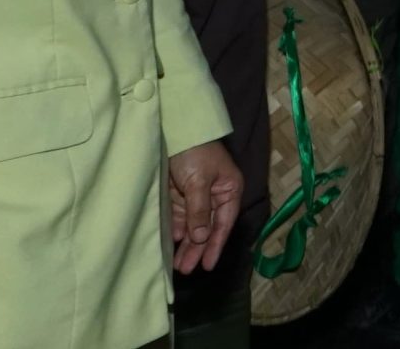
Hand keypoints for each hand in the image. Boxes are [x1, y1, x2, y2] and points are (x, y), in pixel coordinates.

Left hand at [167, 139, 243, 274]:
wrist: (175, 130)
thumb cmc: (195, 152)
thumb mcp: (199, 181)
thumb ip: (199, 210)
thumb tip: (200, 238)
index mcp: (228, 190)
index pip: (223, 223)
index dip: (215, 245)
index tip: (207, 265)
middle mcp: (215, 196)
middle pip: (207, 228)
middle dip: (197, 249)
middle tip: (185, 270)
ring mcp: (196, 197)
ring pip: (192, 226)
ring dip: (185, 244)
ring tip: (177, 264)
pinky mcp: (179, 196)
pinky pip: (179, 218)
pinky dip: (176, 231)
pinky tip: (171, 244)